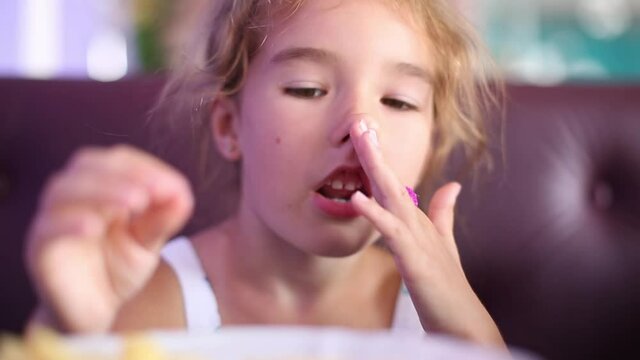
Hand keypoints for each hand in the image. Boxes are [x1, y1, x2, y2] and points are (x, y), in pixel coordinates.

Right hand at [25, 145, 193, 332]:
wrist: (94, 315)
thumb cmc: (118, 271)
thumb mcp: (148, 244)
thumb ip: (162, 220)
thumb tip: (183, 194)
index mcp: (100, 187)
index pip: (117, 160)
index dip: (144, 168)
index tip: (173, 186)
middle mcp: (72, 196)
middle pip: (87, 166)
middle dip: (123, 175)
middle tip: (151, 192)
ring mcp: (52, 220)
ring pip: (64, 190)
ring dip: (102, 191)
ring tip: (135, 202)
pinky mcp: (39, 248)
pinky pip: (48, 228)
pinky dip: (69, 222)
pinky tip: (94, 226)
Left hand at [349, 120, 505, 347]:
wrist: (464, 323)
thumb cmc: (448, 286)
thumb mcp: (443, 243)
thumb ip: (444, 213)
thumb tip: (452, 185)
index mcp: (418, 221)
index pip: (394, 183)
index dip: (378, 159)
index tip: (364, 133)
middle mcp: (417, 223)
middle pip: (391, 180)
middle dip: (375, 151)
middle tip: (359, 121)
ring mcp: (417, 239)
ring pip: (392, 196)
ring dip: (375, 167)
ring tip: (361, 139)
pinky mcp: (415, 259)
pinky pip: (391, 232)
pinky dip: (374, 213)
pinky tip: (357, 197)